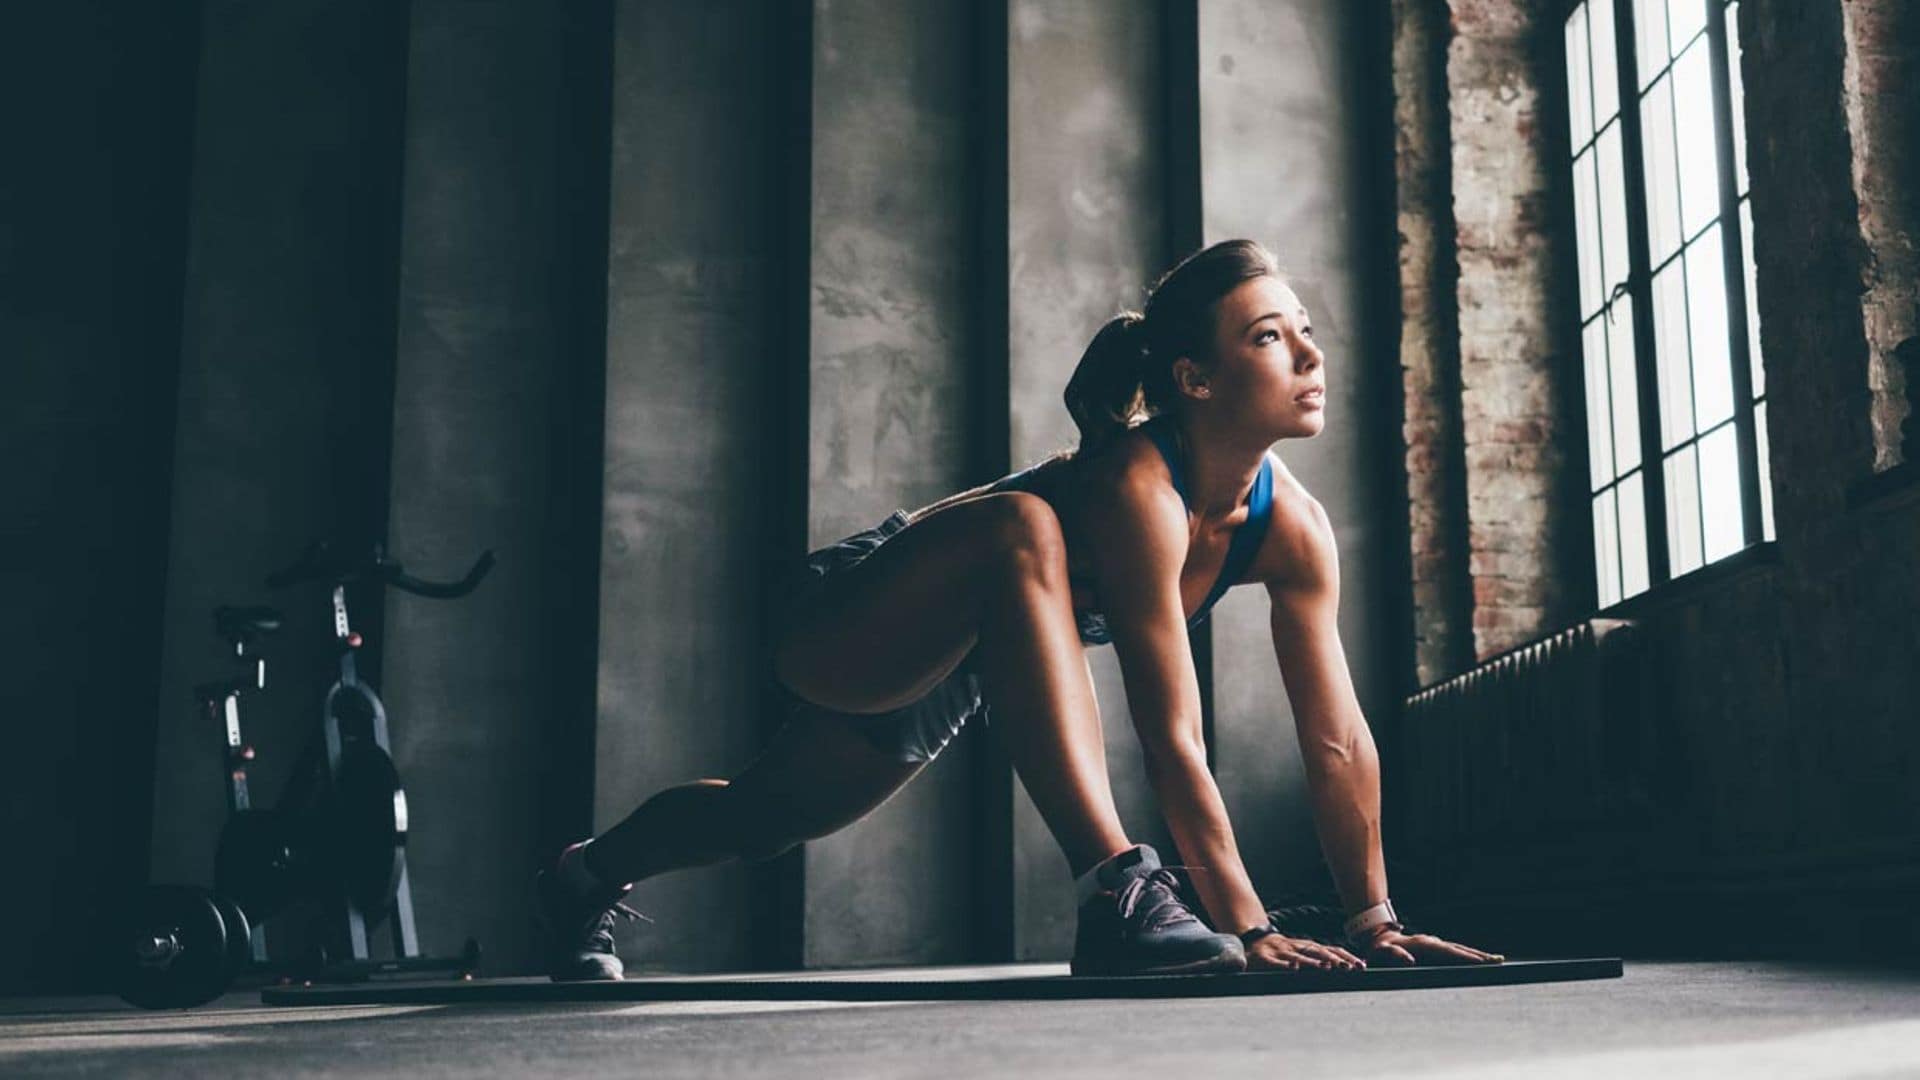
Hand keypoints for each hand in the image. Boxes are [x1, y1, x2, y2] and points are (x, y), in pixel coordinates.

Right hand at [1245, 931, 1365, 971]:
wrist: (1253, 941)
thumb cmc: (1283, 951)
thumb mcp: (1303, 952)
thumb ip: (1321, 958)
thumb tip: (1348, 966)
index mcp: (1307, 946)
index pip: (1331, 949)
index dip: (1346, 957)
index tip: (1361, 966)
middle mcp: (1297, 947)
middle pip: (1318, 951)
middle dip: (1333, 959)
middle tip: (1348, 968)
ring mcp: (1281, 951)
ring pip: (1299, 956)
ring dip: (1313, 962)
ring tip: (1326, 967)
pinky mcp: (1265, 958)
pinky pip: (1276, 962)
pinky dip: (1285, 965)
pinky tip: (1293, 968)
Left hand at [1357, 927, 1503, 966]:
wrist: (1377, 937)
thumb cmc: (1379, 950)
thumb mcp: (1382, 952)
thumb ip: (1394, 956)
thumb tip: (1409, 961)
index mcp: (1422, 945)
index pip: (1448, 952)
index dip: (1464, 958)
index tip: (1481, 962)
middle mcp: (1432, 942)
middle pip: (1459, 949)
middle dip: (1479, 955)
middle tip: (1498, 961)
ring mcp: (1434, 943)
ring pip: (1459, 949)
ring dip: (1477, 955)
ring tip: (1496, 960)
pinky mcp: (1434, 947)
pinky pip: (1454, 951)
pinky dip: (1468, 955)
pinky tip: (1479, 960)